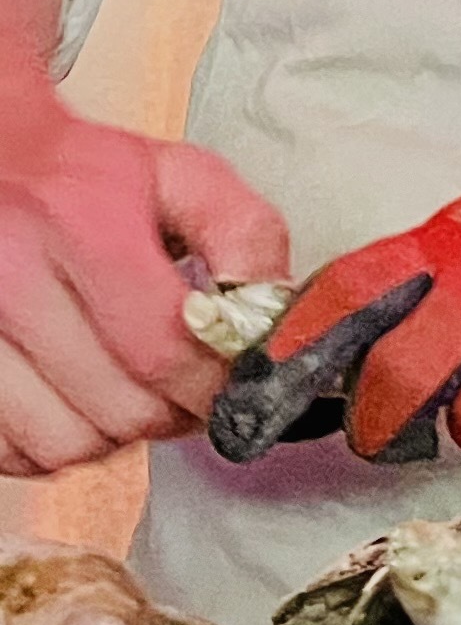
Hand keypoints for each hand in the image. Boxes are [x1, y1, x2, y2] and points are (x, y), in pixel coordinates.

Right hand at [0, 77, 290, 476]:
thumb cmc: (81, 175)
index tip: (229, 385)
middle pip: (118, 407)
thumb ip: (244, 232)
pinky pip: (10, 450)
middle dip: (172, 414)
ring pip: (62, 442)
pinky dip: (51, 443)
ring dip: (113, 435)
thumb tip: (269, 310)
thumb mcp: (176, 174)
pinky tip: (73, 402)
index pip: (163, 350)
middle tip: (184, 391)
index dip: (212, 387)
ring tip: (129, 392)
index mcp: (79, 221)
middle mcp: (9, 272)